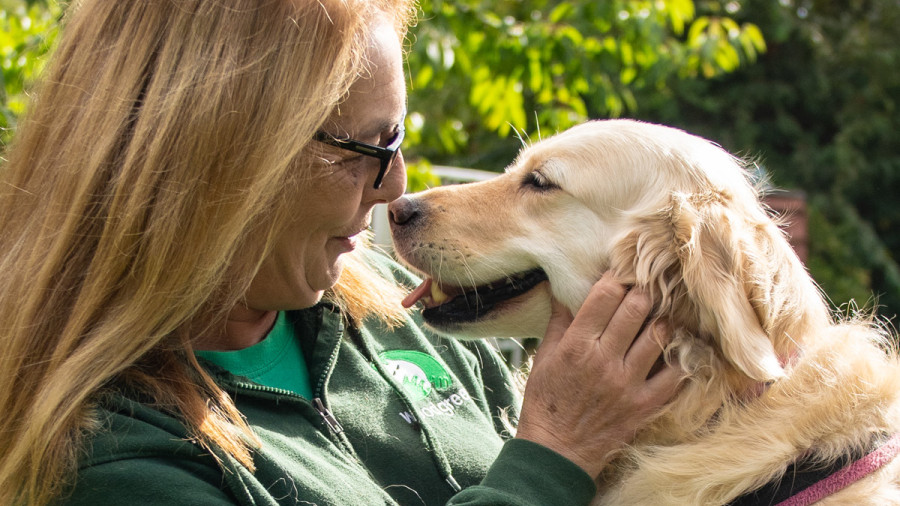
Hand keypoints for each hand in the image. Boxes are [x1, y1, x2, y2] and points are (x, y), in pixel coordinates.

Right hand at [515, 272, 681, 478]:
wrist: (557, 452)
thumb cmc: (546, 402)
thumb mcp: (544, 358)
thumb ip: (558, 322)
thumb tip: (562, 288)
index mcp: (577, 346)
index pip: (605, 296)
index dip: (616, 276)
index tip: (621, 271)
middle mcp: (604, 361)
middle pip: (637, 308)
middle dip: (644, 290)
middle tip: (647, 286)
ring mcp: (628, 384)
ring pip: (660, 335)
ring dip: (663, 318)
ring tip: (662, 313)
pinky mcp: (646, 405)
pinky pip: (676, 374)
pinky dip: (681, 356)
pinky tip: (678, 346)